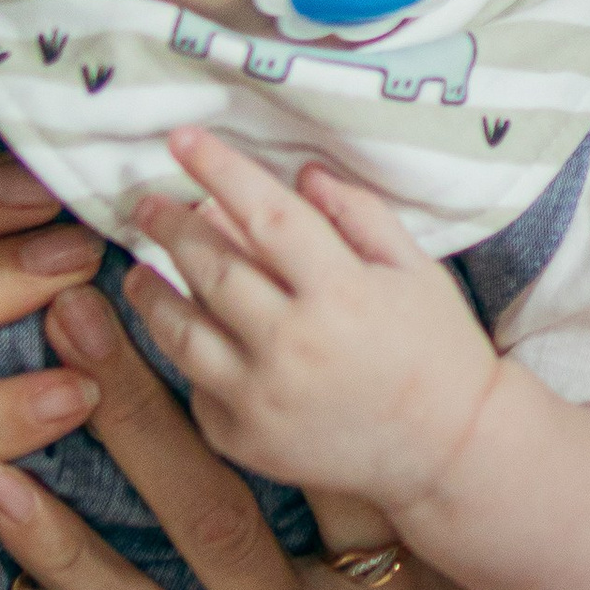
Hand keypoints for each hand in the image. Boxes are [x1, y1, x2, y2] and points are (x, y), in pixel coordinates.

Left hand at [0, 279, 573, 589]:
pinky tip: (3, 486)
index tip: (276, 244)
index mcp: (449, 576)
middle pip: (282, 443)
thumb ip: (506, 566)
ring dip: (124, 411)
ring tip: (62, 327)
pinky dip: (59, 550)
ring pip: (197, 510)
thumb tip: (519, 457)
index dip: (329, 335)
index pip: (387, 429)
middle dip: (215, 338)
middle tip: (144, 243)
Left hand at [127, 127, 502, 528]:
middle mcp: (292, 345)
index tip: (183, 139)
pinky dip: (191, 356)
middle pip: (210, 269)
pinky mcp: (245, 440)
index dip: (220, 171)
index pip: (265, 214)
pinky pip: (198, 387)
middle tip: (149, 205)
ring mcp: (261, 398)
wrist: (450, 450)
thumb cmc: (438, 349)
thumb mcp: (414, 269)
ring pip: (182, 333)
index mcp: (341, 293)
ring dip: (152, 293)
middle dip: (170, 227)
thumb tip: (301, 173)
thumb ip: (358, 215)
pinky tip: (192, 334)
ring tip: (139, 271)